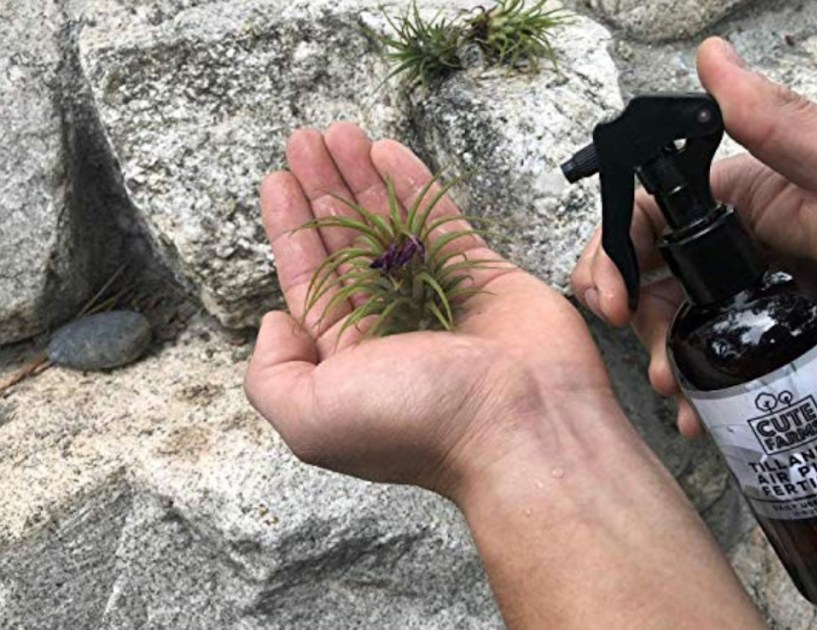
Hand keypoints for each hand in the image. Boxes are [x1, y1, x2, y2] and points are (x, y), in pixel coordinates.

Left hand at [246, 113, 763, 629]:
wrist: (520, 424)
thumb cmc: (416, 423)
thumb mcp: (310, 419)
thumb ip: (271, 374)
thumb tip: (276, 321)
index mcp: (348, 359)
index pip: (311, 282)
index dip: (291, 231)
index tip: (278, 182)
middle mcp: (390, 326)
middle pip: (346, 245)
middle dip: (323, 193)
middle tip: (305, 142)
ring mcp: (439, 298)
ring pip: (391, 227)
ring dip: (362, 180)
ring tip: (339, 133)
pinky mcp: (483, 276)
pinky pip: (443, 222)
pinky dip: (414, 186)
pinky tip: (387, 153)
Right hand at [572, 37, 816, 435]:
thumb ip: (787, 125)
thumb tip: (713, 61)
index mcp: (748, 199)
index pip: (653, 207)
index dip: (616, 241)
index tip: (612, 287)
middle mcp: (738, 249)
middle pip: (647, 270)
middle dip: (624, 302)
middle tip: (629, 334)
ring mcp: (748, 304)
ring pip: (671, 324)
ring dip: (655, 353)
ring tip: (672, 386)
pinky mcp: (763, 353)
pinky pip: (708, 368)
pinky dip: (691, 392)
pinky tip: (694, 414)